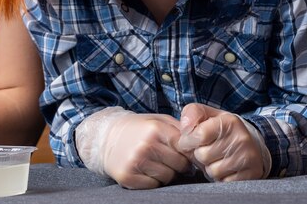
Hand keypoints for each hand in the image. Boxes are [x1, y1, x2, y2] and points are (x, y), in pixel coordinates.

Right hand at [76, 108, 191, 188]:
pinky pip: (154, 186)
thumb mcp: (157, 120)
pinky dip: (152, 180)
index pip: (186, 148)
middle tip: (166, 158)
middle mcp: (146, 145)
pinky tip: (144, 170)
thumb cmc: (137, 129)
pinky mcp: (128, 177)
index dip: (188, 152)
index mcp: (155, 129)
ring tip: (154, 162)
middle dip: (177, 164)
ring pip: (168, 177)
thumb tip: (201, 144)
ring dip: (165, 173)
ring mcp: (136, 162)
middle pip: (180, 165)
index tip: (184, 153)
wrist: (105, 138)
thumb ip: (180, 129)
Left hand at [178, 103, 268, 181]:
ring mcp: (248, 158)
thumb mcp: (206, 114)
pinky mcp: (253, 174)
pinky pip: (224, 182)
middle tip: (206, 149)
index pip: (199, 135)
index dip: (188, 141)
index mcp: (229, 122)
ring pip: (213, 171)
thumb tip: (185, 128)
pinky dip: (221, 177)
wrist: (250, 142)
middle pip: (203, 155)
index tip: (189, 141)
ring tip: (216, 158)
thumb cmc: (221, 128)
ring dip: (209, 167)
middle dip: (199, 155)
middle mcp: (241, 139)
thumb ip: (191, 114)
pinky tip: (225, 168)